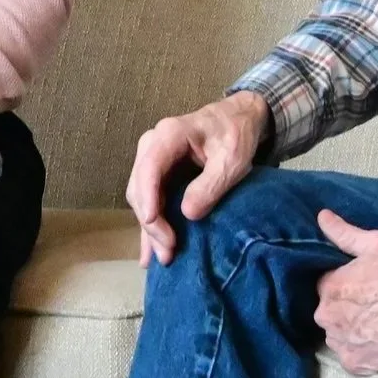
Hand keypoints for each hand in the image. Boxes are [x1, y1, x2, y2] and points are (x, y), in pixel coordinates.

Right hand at [124, 91, 269, 267]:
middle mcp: (152, 145)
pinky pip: (148, 201)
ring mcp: (152, 160)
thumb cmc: (235, 134)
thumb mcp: (232, 159)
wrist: (237, 119)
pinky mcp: (158, 175)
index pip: (149, 167)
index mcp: (169, 135)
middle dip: (151, 222)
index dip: (148, 197)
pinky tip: (148, 253)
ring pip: (141, 198)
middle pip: (140, 187)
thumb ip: (211, 184)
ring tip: (163, 258)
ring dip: (150, 229)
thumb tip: (188, 214)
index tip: (155, 224)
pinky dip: (150, 226)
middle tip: (169, 250)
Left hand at [313, 210, 377, 375]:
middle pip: (331, 314)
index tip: (361, 288)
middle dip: (347, 311)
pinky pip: (353, 359)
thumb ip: (343, 233)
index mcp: (327, 287)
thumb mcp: (372, 242)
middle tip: (373, 307)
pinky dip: (363, 353)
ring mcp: (341, 341)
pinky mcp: (356, 363)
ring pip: (340, 337)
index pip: (327, 289)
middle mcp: (326, 315)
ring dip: (353, 333)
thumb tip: (322, 216)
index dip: (344, 288)